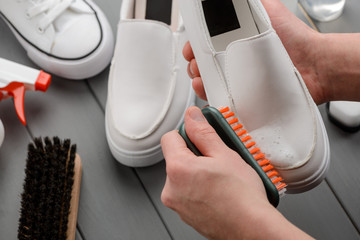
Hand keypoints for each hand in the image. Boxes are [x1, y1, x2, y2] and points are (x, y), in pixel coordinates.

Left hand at [161, 106, 312, 239]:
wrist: (252, 229)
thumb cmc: (242, 197)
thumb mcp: (224, 154)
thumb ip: (204, 132)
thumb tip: (192, 116)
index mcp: (177, 169)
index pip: (170, 138)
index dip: (187, 133)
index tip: (201, 136)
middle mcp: (171, 189)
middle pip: (176, 158)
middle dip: (195, 154)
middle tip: (217, 158)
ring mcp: (178, 205)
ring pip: (183, 176)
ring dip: (198, 172)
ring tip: (221, 177)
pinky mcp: (186, 215)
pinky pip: (188, 192)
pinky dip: (200, 188)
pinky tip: (219, 190)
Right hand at [183, 0, 326, 104]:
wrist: (313, 65)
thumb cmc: (294, 37)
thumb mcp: (267, 9)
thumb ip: (247, 3)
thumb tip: (229, 0)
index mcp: (236, 39)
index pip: (206, 43)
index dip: (195, 45)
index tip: (193, 46)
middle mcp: (235, 59)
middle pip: (203, 62)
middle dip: (194, 62)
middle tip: (197, 61)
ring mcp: (238, 78)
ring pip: (208, 80)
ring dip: (197, 78)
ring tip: (200, 75)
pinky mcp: (243, 95)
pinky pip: (220, 97)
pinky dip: (207, 94)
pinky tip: (206, 88)